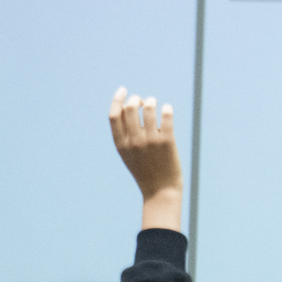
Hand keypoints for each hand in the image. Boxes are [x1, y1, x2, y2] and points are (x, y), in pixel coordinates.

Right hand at [109, 86, 183, 231]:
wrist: (160, 191)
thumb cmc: (145, 170)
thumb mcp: (128, 154)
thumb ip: (125, 134)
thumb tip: (130, 107)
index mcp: (121, 144)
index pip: (114, 115)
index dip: (117, 99)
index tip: (123, 90)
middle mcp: (134, 141)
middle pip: (130, 107)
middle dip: (136, 99)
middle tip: (143, 102)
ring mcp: (150, 141)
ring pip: (149, 107)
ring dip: (152, 101)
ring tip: (155, 106)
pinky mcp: (167, 141)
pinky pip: (166, 116)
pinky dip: (166, 109)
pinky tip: (167, 111)